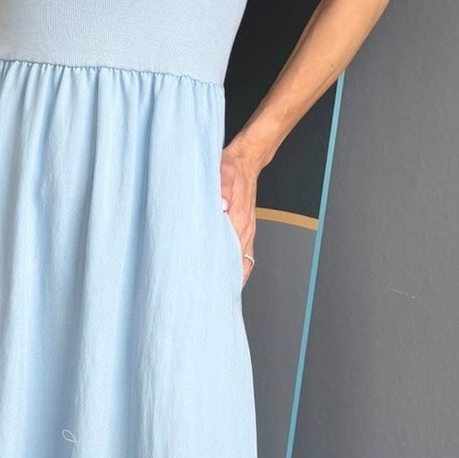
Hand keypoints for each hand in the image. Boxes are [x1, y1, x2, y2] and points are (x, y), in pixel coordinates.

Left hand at [220, 145, 259, 286]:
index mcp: (239, 219)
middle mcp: (245, 229)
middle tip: (211, 297)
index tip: (214, 288)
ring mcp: (247, 230)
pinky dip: (238, 266)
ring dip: (233, 276)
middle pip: (239, 264)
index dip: (226, 273)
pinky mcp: (245, 227)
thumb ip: (222, 188)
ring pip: (243, 261)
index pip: (234, 254)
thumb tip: (221, 205)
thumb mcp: (223, 171)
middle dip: (227, 282)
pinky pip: (244, 253)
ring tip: (218, 292)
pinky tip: (228, 274)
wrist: (247, 160)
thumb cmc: (231, 166)